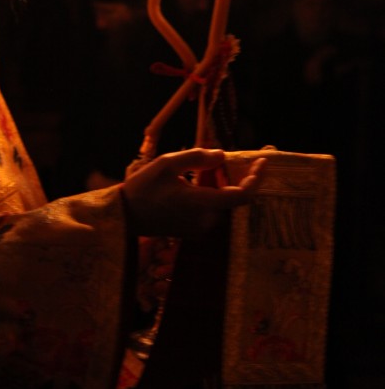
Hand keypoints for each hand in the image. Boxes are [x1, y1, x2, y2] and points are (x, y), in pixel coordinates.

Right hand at [120, 148, 265, 239]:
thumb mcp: (167, 164)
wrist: (125, 216)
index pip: (241, 195)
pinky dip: (214, 196)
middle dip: (239, 178)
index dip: (256, 179)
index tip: (262, 162)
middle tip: (240, 160)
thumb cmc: (143, 188)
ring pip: (223, 204)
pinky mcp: (194, 232)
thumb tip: (222, 156)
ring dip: (225, 187)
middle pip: (234, 198)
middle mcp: (205, 220)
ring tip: (216, 169)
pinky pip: (212, 211)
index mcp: (201, 203)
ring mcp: (200, 229)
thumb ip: (197, 158)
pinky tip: (203, 182)